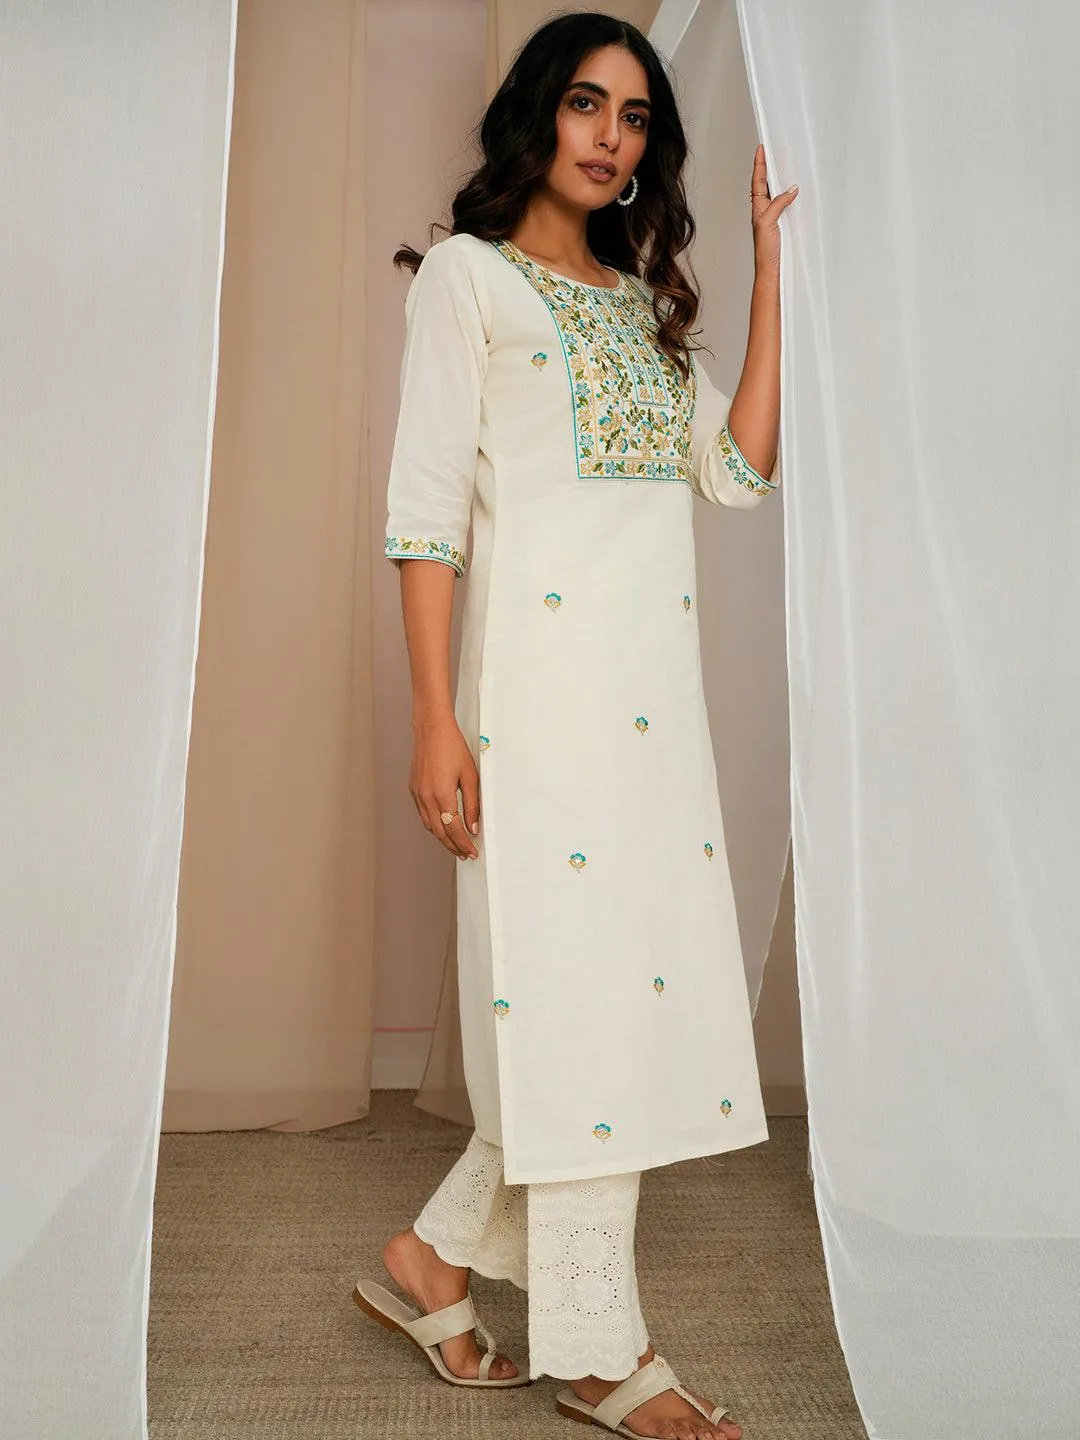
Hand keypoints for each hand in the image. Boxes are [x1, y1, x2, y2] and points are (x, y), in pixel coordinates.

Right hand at [409, 714, 480, 859]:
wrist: (432, 729)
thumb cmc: (453, 747)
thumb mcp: (470, 776)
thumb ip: (472, 804)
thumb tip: (473, 827)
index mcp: (442, 795)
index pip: (454, 829)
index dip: (464, 843)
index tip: (472, 852)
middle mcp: (426, 797)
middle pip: (440, 832)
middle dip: (453, 846)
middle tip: (465, 854)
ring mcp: (418, 794)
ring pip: (429, 825)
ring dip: (442, 838)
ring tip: (455, 845)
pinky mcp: (414, 789)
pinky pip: (423, 814)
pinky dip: (433, 824)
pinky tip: (442, 826)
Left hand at [750, 142, 796, 279]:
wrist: (772, 272)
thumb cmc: (765, 252)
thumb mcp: (768, 223)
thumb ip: (778, 204)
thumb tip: (792, 188)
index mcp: (758, 209)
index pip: (758, 181)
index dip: (759, 165)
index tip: (761, 148)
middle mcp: (766, 211)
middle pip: (767, 184)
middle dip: (770, 167)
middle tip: (776, 151)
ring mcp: (776, 218)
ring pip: (778, 193)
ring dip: (781, 180)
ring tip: (786, 164)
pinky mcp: (785, 225)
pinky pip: (788, 204)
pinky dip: (792, 195)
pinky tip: (799, 191)